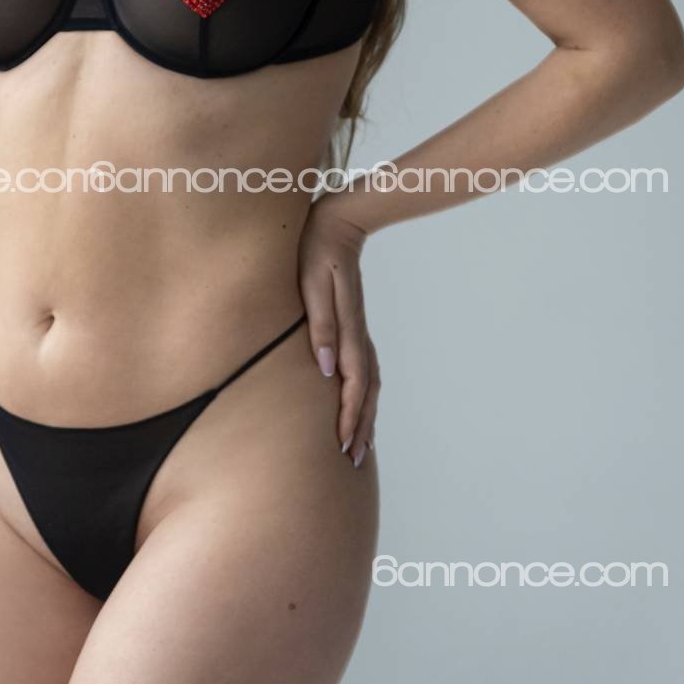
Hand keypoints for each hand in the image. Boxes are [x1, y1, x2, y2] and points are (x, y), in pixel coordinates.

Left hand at [298, 197, 379, 465]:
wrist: (337, 224)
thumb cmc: (316, 254)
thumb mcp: (313, 287)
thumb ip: (321, 328)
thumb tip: (326, 369)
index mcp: (348, 330)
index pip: (354, 385)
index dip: (350, 418)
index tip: (344, 446)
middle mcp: (358, 336)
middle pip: (367, 392)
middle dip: (362, 427)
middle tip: (354, 460)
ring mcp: (359, 332)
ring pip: (370, 384)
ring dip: (366, 415)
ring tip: (359, 444)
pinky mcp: (354, 327)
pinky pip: (366, 371)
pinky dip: (366, 395)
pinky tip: (358, 404)